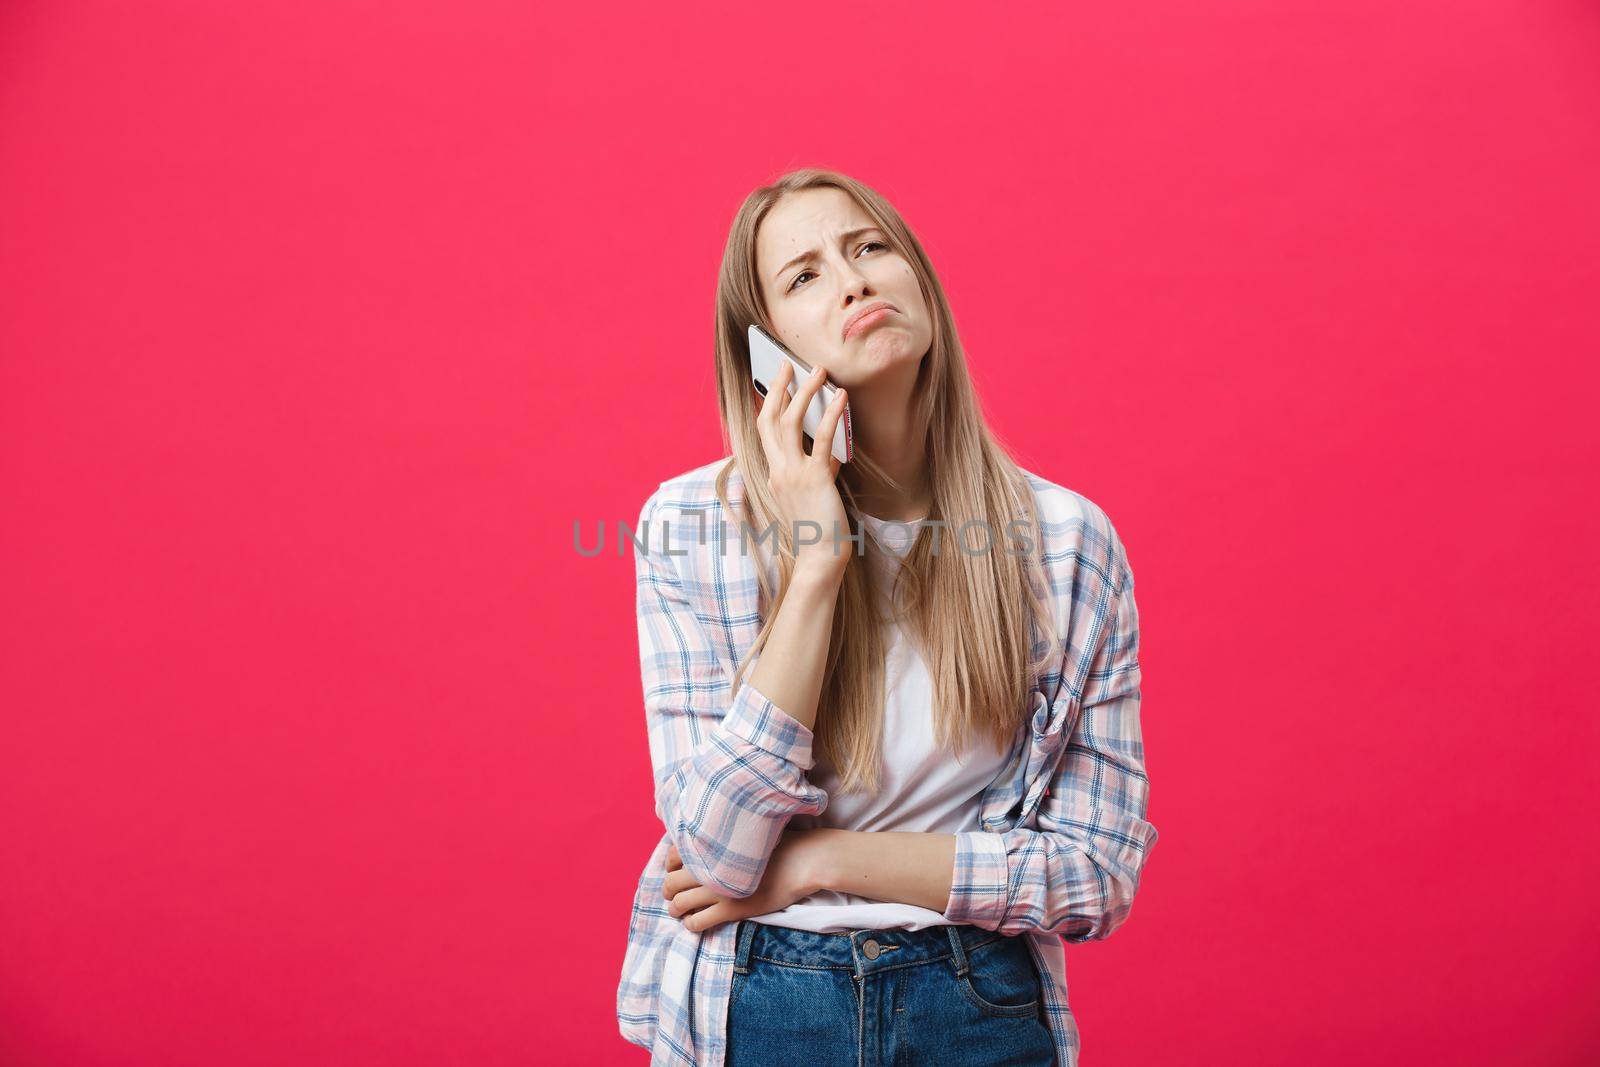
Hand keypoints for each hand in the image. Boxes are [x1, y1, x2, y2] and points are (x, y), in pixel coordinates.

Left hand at [661, 829, 828, 933]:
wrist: (802, 861)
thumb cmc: (780, 843)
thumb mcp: (747, 833)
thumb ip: (725, 837)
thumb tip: (712, 839)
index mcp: (712, 846)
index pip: (673, 855)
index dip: (670, 866)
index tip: (675, 871)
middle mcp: (709, 868)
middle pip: (671, 883)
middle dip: (669, 892)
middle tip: (675, 895)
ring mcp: (718, 890)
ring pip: (679, 905)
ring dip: (676, 910)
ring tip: (680, 912)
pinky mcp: (730, 910)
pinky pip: (697, 923)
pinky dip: (691, 925)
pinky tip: (697, 922)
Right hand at [754, 360, 850, 578]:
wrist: (819, 558)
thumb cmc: (818, 531)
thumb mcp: (812, 494)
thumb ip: (816, 471)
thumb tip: (829, 453)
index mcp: (774, 474)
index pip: (765, 431)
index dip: (768, 404)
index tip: (775, 384)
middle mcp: (778, 470)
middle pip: (770, 419)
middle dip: (777, 388)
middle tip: (787, 364)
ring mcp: (793, 474)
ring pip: (790, 422)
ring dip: (804, 392)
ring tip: (817, 371)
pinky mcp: (814, 479)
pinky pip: (822, 440)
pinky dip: (832, 415)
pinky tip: (841, 398)